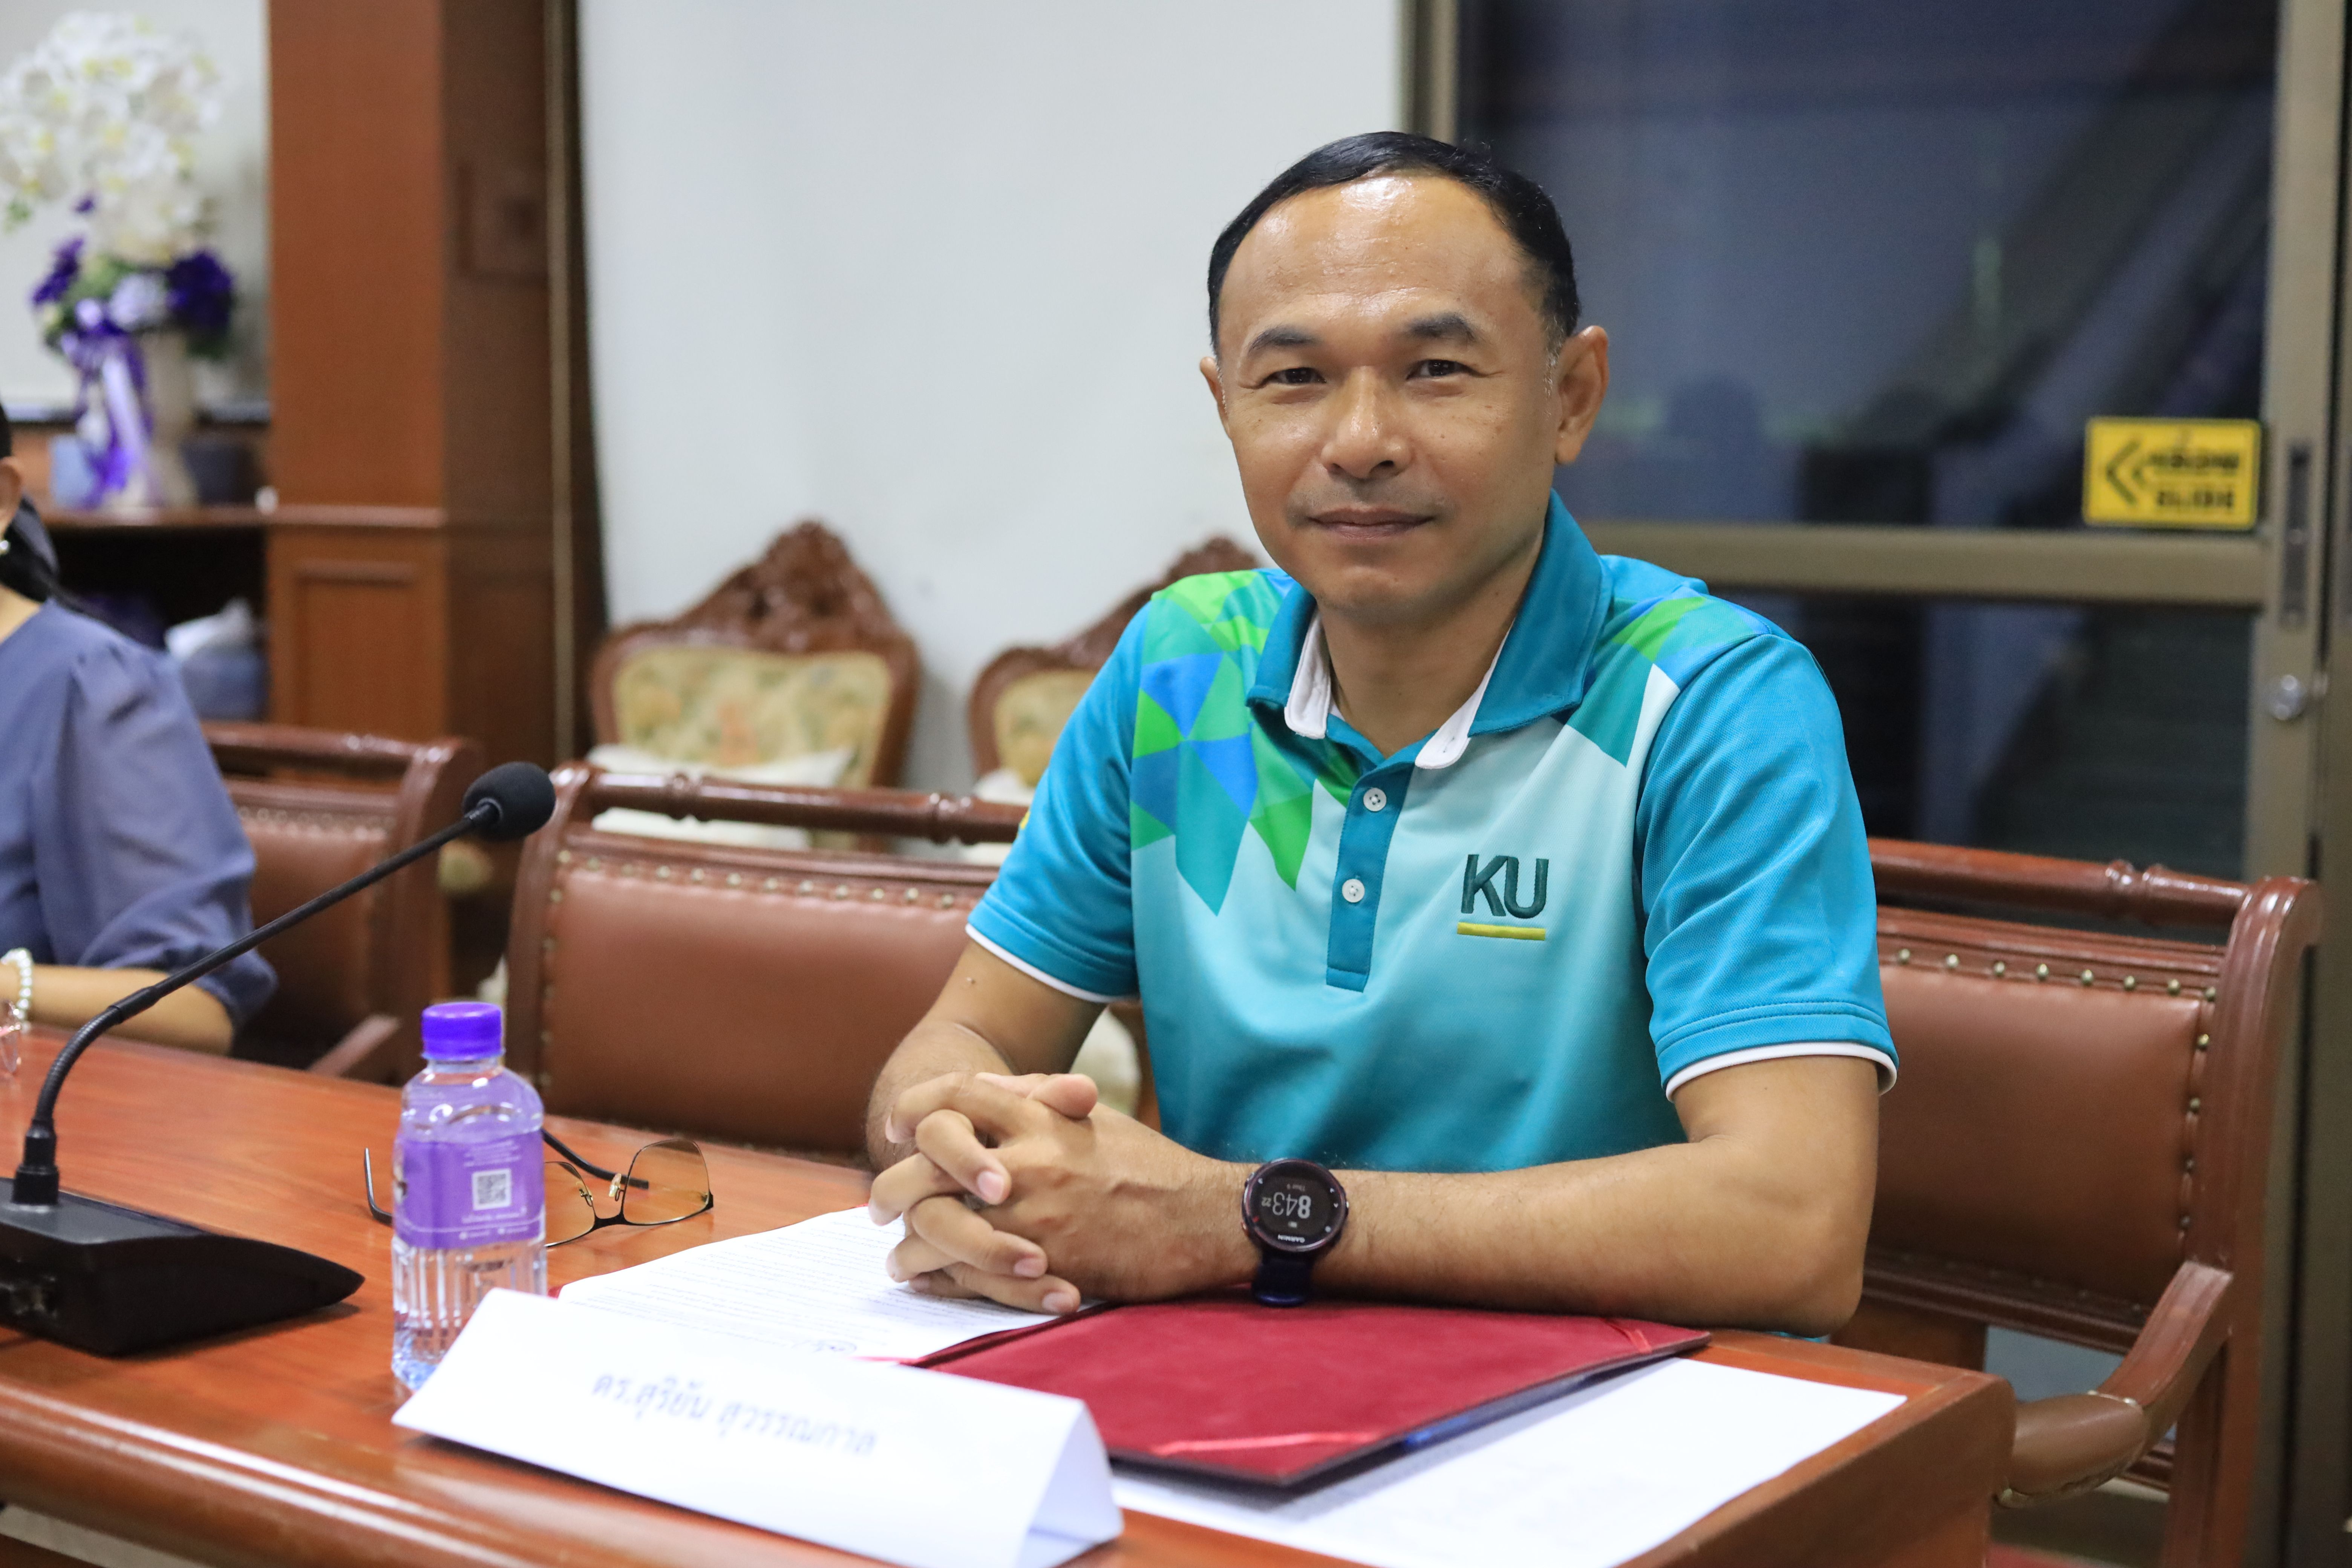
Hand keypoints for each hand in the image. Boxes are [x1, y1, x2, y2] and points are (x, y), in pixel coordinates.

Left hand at [868, 1071, 1251, 1312]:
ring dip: (908, 1247)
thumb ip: (1041, 1096)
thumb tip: (989, 1085)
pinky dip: (942, 1282)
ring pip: (940, 1228)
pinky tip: (930, 1284)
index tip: (895, 1127)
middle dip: (891, 1187)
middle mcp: (1029, 1161)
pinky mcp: (1044, 1266)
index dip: (915, 1107)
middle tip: (877, 1206)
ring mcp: (1033, 1216)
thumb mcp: (1097, 1119)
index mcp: (1042, 1117)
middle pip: (930, 1166)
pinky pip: (971, 1276)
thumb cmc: (1150, 1168)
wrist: (1201, 1220)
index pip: (956, 1096)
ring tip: (898, 1259)